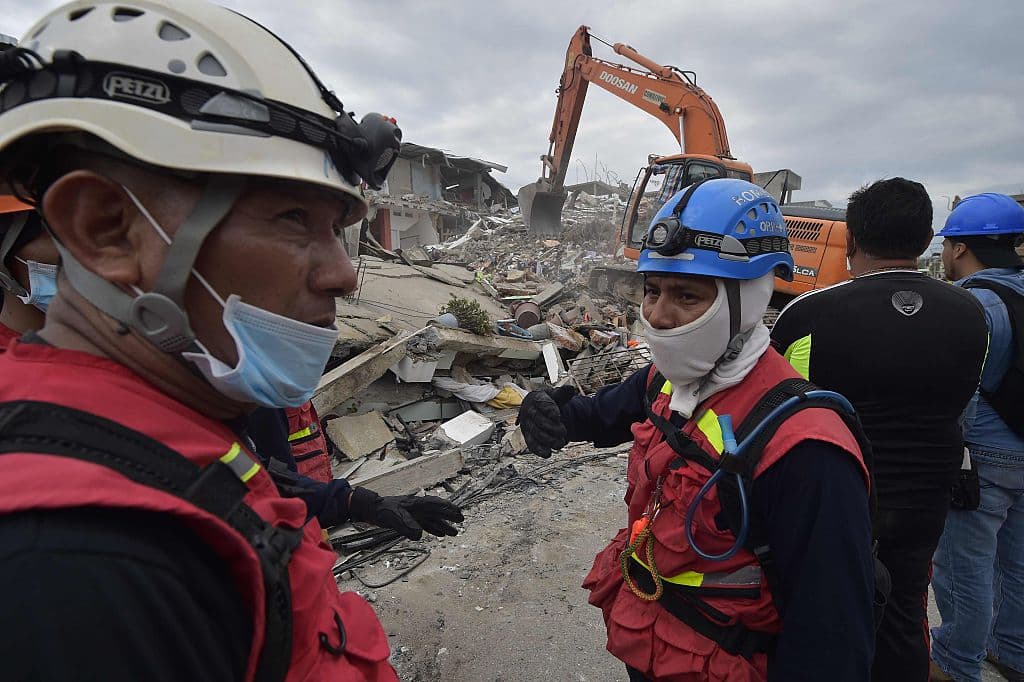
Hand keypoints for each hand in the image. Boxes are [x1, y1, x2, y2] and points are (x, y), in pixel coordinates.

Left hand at [348, 488, 463, 539]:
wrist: (370, 509)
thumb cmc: (382, 510)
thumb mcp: (394, 518)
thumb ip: (406, 525)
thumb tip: (419, 534)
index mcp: (416, 504)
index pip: (435, 505)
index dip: (447, 509)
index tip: (458, 513)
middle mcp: (417, 507)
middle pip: (437, 511)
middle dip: (449, 516)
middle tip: (461, 520)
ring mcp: (414, 513)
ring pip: (432, 519)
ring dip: (443, 525)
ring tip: (454, 533)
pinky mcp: (408, 519)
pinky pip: (424, 524)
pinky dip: (432, 529)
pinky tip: (438, 534)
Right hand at [516, 385, 577, 457]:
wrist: (538, 409)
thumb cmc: (549, 400)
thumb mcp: (556, 395)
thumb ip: (563, 393)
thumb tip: (570, 389)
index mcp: (536, 398)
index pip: (542, 403)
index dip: (550, 410)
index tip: (558, 416)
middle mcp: (528, 411)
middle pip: (539, 420)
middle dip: (552, 427)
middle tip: (564, 431)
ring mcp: (527, 424)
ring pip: (536, 434)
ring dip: (549, 440)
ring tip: (561, 443)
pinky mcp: (527, 436)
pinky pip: (531, 444)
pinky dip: (539, 450)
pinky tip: (548, 454)